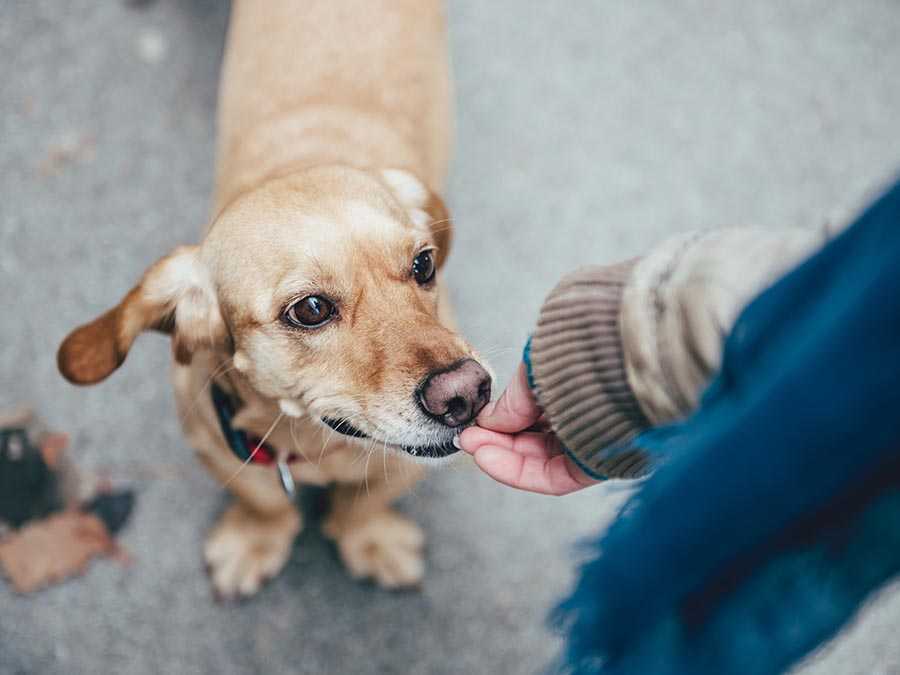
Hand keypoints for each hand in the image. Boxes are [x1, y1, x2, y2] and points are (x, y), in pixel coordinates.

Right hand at [456, 363, 598, 494]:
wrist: (617, 363)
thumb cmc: (582, 355)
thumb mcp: (535, 372)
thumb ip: (511, 401)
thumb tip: (487, 420)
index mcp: (573, 389)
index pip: (532, 413)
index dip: (499, 420)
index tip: (474, 421)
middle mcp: (584, 416)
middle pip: (533, 438)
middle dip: (495, 439)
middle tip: (466, 437)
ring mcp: (589, 442)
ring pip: (539, 459)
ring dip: (500, 455)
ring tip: (472, 446)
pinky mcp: (595, 467)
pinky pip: (552, 477)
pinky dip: (517, 471)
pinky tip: (487, 457)